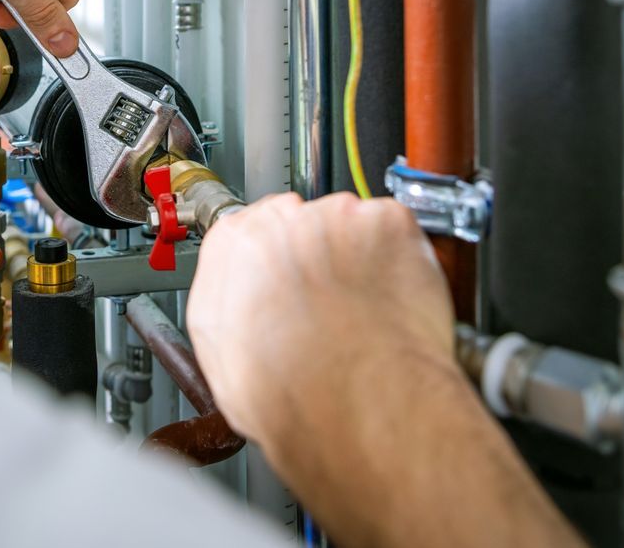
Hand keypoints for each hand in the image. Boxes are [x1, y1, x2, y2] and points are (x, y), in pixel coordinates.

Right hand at [185, 193, 459, 445]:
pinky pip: (396, 234)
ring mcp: (337, 217)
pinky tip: (391, 304)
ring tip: (365, 314)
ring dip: (362, 260)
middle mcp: (281, 221)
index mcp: (233, 248)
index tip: (291, 282)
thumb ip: (228, 310)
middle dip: (321, 258)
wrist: (353, 405)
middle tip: (334, 305)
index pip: (255, 231)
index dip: (279, 263)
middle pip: (306, 224)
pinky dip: (401, 262)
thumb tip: (243, 308)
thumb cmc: (292, 394)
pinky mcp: (387, 224)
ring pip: (353, 228)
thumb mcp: (222, 360)